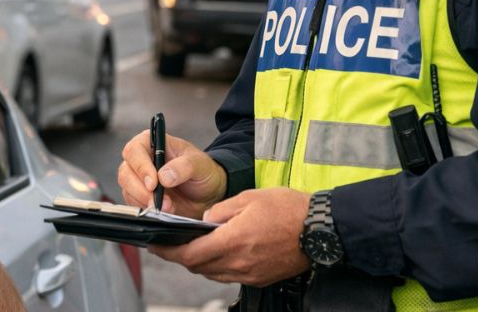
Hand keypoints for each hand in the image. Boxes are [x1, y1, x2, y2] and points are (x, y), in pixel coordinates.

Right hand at [117, 130, 225, 218]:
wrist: (207, 194)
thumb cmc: (203, 172)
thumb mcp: (200, 164)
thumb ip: (184, 167)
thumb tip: (164, 176)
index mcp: (152, 143)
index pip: (134, 151)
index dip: (140, 167)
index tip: (154, 183)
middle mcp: (141, 160)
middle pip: (126, 172)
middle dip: (141, 190)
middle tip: (158, 202)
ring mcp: (138, 179)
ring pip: (127, 190)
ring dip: (145, 201)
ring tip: (167, 208)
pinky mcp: (139, 197)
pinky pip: (134, 204)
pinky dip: (146, 210)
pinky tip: (162, 211)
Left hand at [150, 187, 310, 285]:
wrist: (322, 230)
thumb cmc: (289, 209)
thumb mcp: (249, 197)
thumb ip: (221, 211)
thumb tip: (204, 221)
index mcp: (233, 241)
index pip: (189, 254)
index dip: (168, 251)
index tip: (155, 246)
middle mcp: (239, 263)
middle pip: (198, 267)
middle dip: (180, 257)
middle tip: (170, 245)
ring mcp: (250, 274)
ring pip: (212, 274)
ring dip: (199, 263)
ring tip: (192, 247)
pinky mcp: (260, 278)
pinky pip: (230, 276)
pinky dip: (218, 266)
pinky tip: (219, 253)